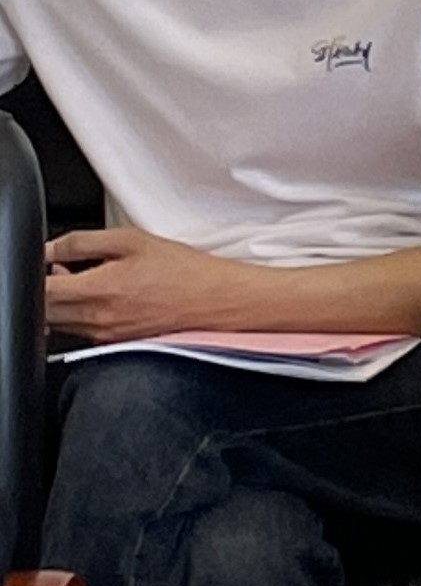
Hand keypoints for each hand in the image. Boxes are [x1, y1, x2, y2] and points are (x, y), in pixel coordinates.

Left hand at [42, 228, 267, 343]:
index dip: (38, 272)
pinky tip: (105, 297)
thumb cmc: (185, 271)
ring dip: (63, 301)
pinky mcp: (114, 344)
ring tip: (91, 280)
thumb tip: (50, 247)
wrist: (217, 301)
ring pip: (58, 322)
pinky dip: (81, 314)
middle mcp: (97, 320)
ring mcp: (104, 337)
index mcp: (100, 291)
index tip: (48, 259)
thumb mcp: (132, 240)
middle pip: (43, 310)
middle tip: (66, 267)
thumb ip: (82, 242)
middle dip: (47, 287)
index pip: (42, 289)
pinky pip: (80, 331)